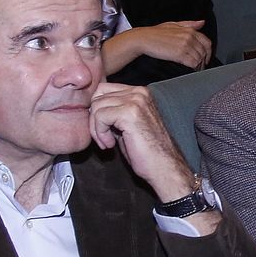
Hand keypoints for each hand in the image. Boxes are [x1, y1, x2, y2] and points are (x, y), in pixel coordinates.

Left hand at [87, 83, 217, 231]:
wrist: (164, 167)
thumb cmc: (146, 152)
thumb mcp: (127, 125)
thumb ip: (114, 112)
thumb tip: (91, 108)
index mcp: (139, 93)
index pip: (103, 89)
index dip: (96, 110)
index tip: (102, 129)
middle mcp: (139, 92)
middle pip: (97, 96)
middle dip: (94, 119)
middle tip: (103, 138)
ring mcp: (136, 101)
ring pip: (96, 106)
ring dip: (96, 128)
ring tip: (108, 143)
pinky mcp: (130, 113)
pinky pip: (100, 116)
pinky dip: (100, 133)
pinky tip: (110, 144)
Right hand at [113, 22, 212, 71]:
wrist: (144, 39)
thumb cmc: (156, 33)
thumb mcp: (174, 24)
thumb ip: (189, 24)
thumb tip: (202, 22)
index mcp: (189, 30)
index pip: (207, 42)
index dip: (208, 52)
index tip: (206, 58)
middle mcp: (189, 37)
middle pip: (204, 52)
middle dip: (203, 61)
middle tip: (200, 67)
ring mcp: (185, 46)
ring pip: (199, 58)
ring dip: (198, 66)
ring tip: (194, 70)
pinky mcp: (180, 54)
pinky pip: (193, 63)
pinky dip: (193, 68)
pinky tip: (190, 70)